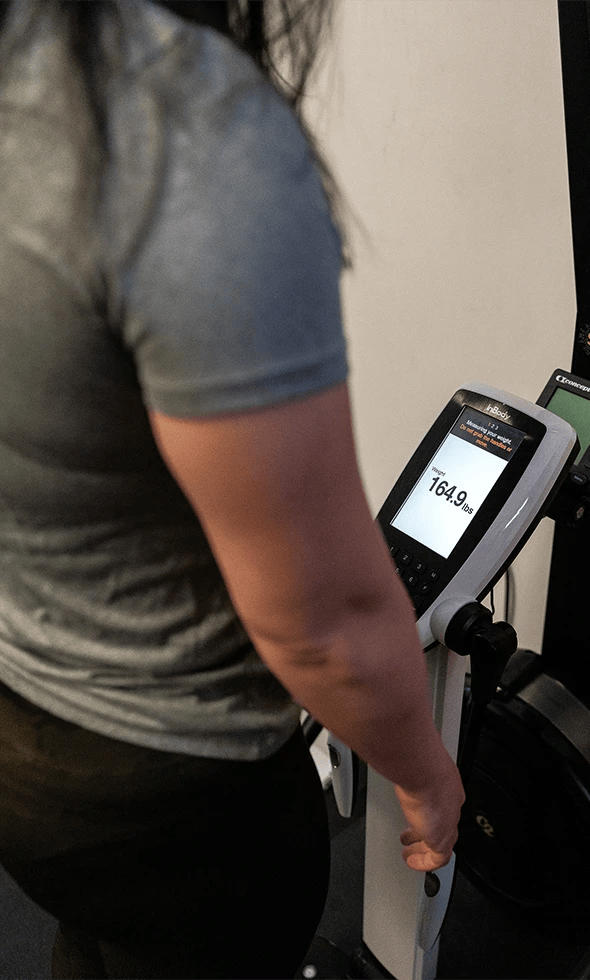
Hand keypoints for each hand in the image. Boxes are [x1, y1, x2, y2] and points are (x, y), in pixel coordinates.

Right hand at [395, 753, 464, 871]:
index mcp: (447, 785)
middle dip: (425, 832)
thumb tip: (394, 758)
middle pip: (441, 824)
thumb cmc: (418, 761)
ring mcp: (448, 822)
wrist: (424, 770)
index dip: (429, 813)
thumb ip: (408, 766)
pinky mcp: (440, 838)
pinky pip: (436, 858)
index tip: (418, 817)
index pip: (442, 804)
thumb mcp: (415, 762)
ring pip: (440, 842)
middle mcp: (451, 804)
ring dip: (423, 848)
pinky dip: (424, 862)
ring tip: (410, 853)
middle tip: (413, 838)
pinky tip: (412, 862)